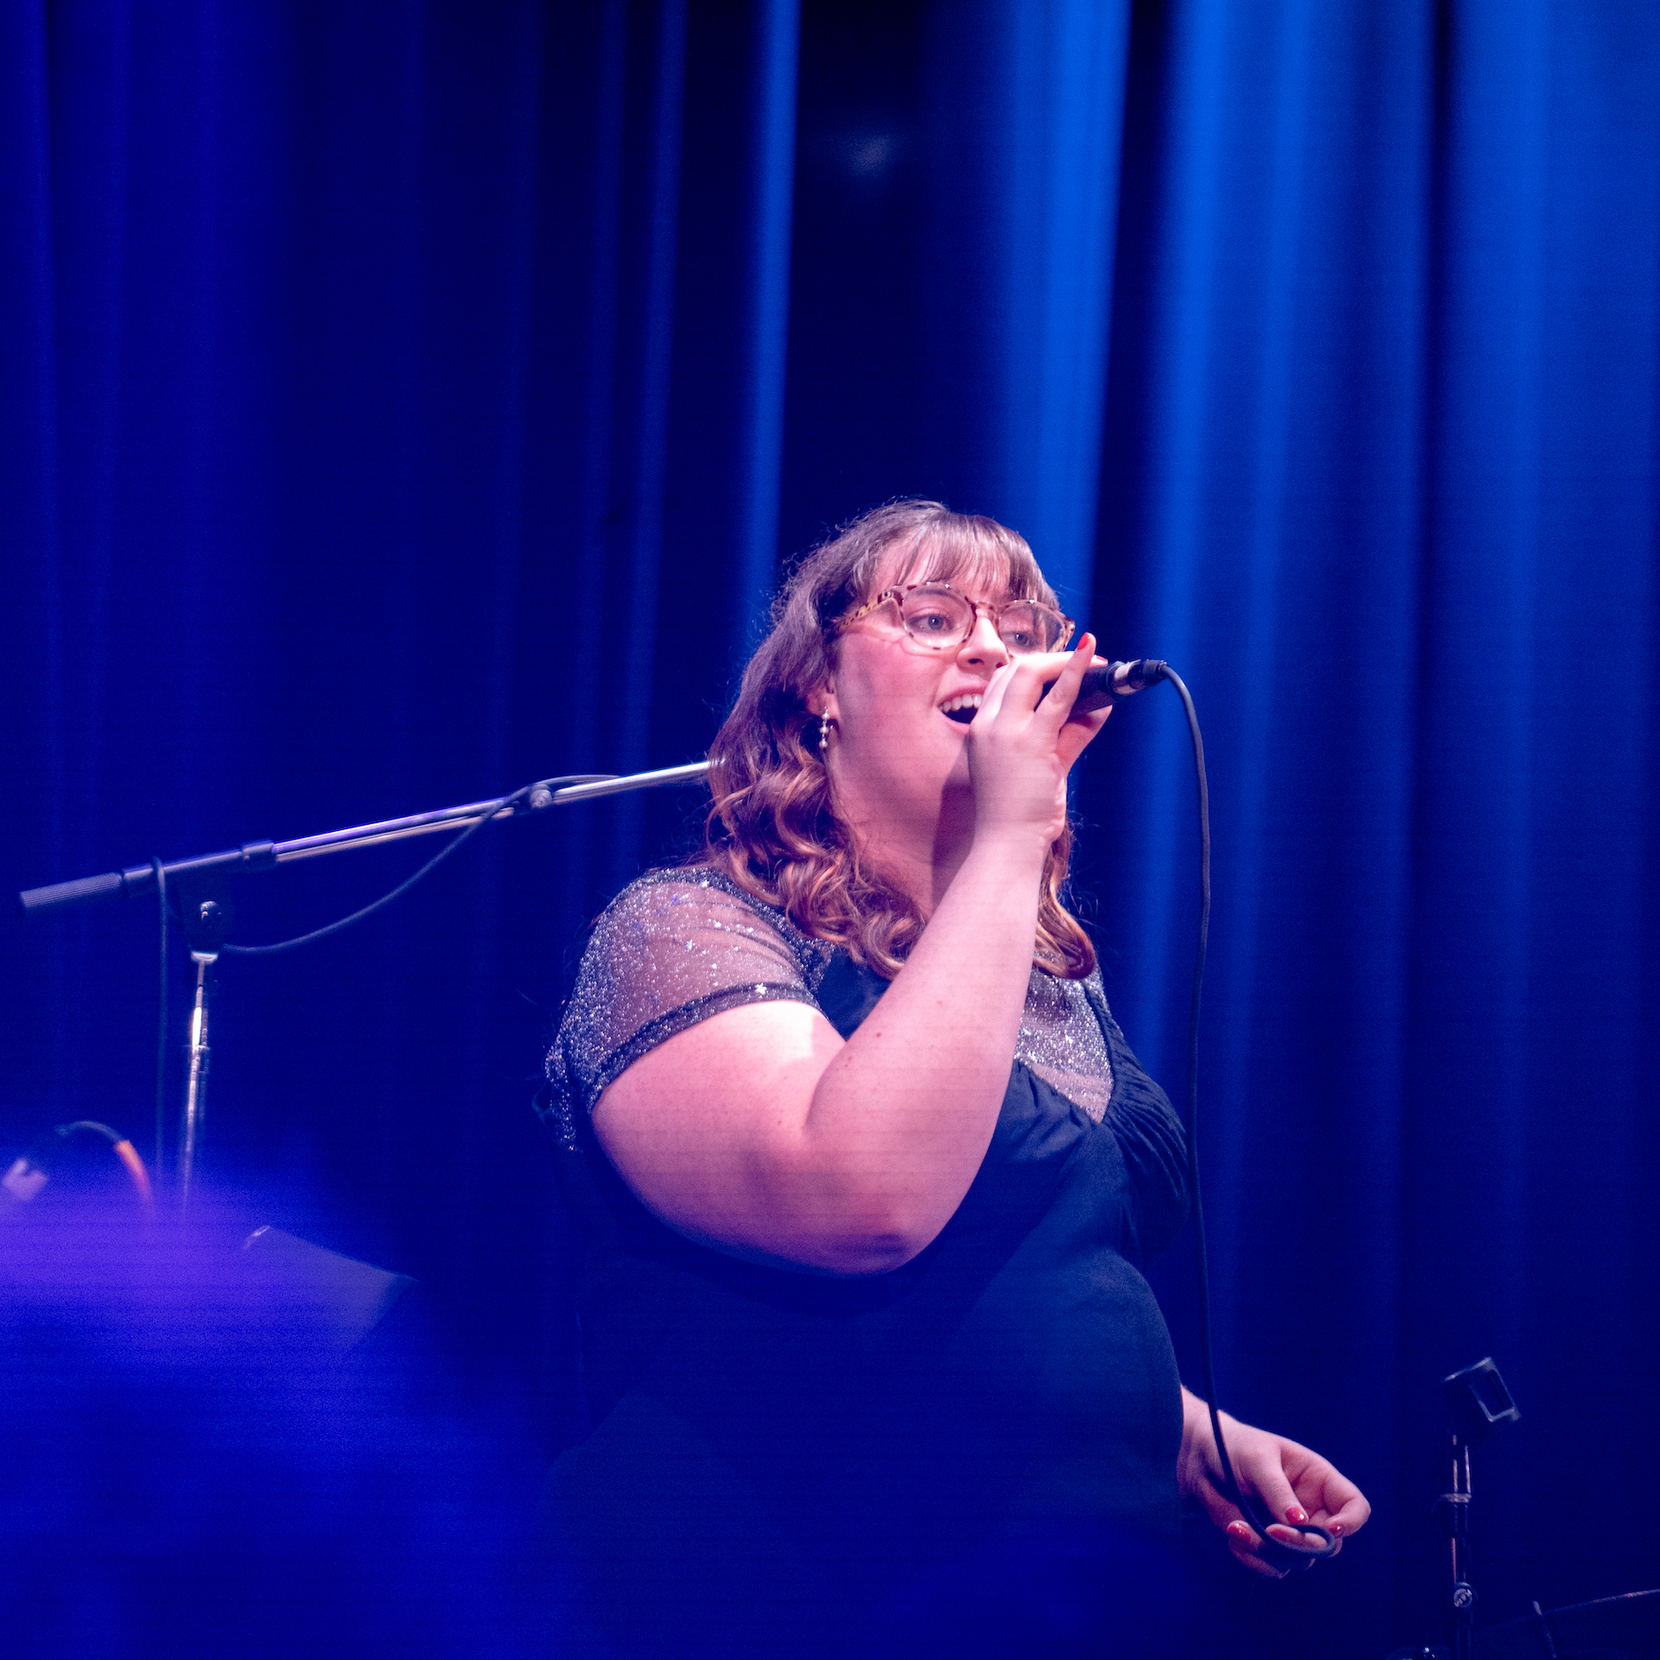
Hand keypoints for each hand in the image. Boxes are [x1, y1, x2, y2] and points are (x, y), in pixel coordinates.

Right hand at [967, 634, 1110, 846]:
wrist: (1007, 844)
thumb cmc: (1020, 813)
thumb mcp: (1045, 764)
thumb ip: (1071, 734)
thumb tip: (1100, 707)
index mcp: (981, 729)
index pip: (1001, 681)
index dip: (1034, 667)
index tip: (1061, 667)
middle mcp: (987, 725)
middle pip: (1014, 670)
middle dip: (1052, 659)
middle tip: (1086, 660)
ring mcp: (1005, 731)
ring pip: (1031, 673)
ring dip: (1066, 662)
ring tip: (1095, 660)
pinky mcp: (1030, 742)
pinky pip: (1059, 697)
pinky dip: (1077, 672)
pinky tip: (1094, 658)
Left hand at [1178, 1388, 1369, 1578]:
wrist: (1198, 1461)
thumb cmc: (1233, 1448)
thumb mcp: (1256, 1460)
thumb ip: (1277, 1490)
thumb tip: (1300, 1523)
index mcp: (1318, 1479)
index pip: (1353, 1505)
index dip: (1351, 1521)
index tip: (1332, 1529)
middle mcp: (1311, 1509)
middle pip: (1329, 1544)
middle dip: (1302, 1544)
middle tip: (1270, 1532)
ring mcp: (1292, 1532)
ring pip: (1300, 1561)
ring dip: (1269, 1551)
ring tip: (1236, 1528)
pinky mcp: (1269, 1547)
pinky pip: (1274, 1568)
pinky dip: (1254, 1559)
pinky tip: (1233, 1535)